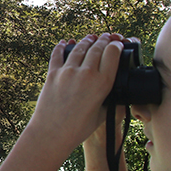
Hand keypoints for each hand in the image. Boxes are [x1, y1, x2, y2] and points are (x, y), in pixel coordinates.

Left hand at [28, 33, 123, 153]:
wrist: (51, 134)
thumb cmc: (78, 129)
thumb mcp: (103, 115)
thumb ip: (111, 101)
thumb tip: (117, 93)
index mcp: (103, 84)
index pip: (113, 53)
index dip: (117, 45)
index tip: (118, 44)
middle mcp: (86, 74)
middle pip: (98, 47)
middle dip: (104, 39)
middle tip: (107, 36)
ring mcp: (68, 72)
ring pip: (79, 47)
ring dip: (86, 40)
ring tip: (91, 38)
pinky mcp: (52, 74)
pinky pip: (58, 54)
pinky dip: (62, 47)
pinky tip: (65, 43)